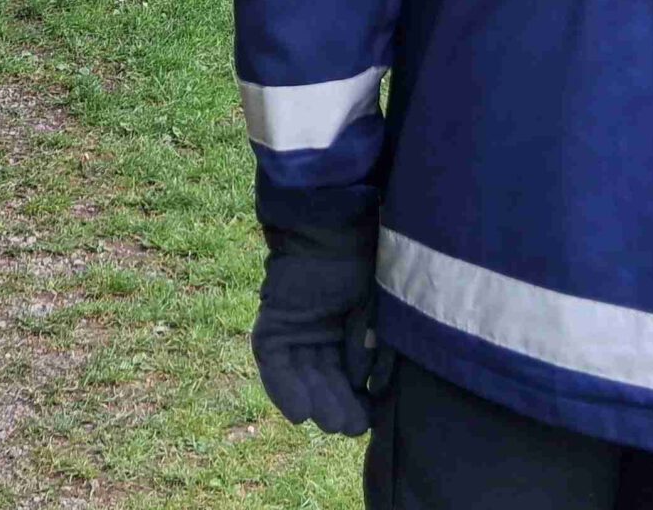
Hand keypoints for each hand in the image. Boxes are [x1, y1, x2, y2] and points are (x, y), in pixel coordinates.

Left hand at [252, 228, 378, 437]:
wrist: (334, 227)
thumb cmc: (364, 263)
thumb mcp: (379, 312)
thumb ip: (374, 350)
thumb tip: (369, 390)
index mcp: (347, 333)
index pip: (350, 379)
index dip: (360, 402)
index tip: (373, 419)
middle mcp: (320, 335)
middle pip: (325, 383)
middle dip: (338, 407)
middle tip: (352, 424)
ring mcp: (295, 329)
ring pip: (300, 378)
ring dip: (315, 402)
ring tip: (331, 421)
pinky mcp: (274, 321)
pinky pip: (273, 362)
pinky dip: (283, 388)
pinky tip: (299, 413)